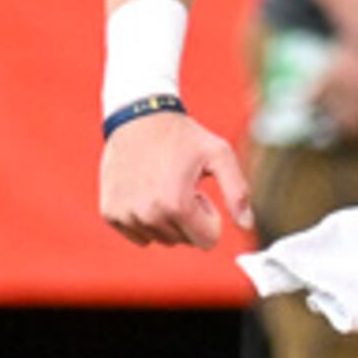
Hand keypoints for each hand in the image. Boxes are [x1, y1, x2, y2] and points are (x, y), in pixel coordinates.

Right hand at [101, 112, 252, 247]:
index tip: (199, 192)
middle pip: (183, 241)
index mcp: (177, 204)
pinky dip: (145, 220)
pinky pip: (138, 235)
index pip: (207, 241)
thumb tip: (247, 224)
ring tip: (163, 186)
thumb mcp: (219, 155)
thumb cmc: (183, 136)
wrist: (138, 117)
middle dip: (189, 218)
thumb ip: (238, 192)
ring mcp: (126, 215)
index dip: (209, 217)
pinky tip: (145, 191)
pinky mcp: (110, 213)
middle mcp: (148, 215)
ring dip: (167, 219)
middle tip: (181, 185)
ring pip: (160, 239)